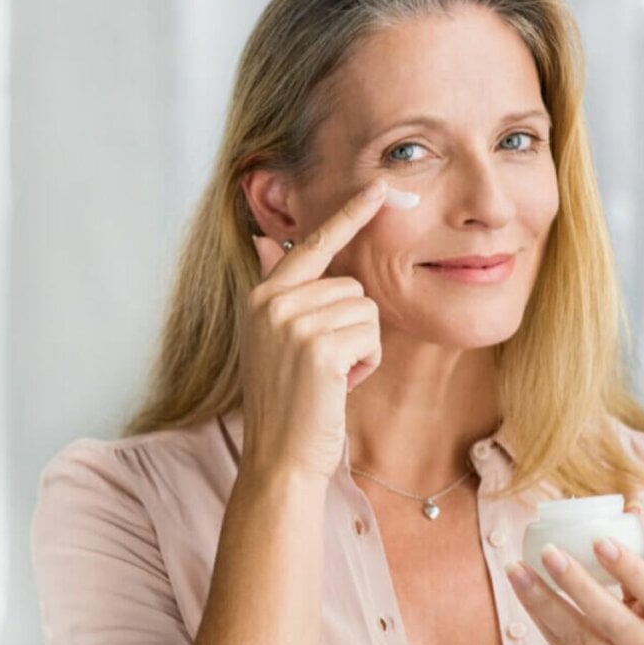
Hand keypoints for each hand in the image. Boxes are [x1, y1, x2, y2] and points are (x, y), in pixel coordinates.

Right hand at [241, 178, 388, 480]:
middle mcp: (273, 301)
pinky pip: (371, 334)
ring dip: (361, 346)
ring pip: (366, 309)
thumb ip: (278, 288)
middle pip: (352, 285)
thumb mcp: (274, 338)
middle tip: (326, 366)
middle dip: (353, 326)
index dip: (348, 215)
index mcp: (263, 295)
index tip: (379, 187)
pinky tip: (340, 385)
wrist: (280, 457)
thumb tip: (266, 240)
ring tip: (330, 376)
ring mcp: (293, 322)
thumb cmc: (288, 401)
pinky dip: (366, 362)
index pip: (312, 243)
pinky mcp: (319, 347)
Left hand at [504, 503, 643, 644]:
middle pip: (610, 619)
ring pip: (577, 637)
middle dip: (576, 584)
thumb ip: (643, 559)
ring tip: (516, 569)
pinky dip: (539, 617)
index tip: (600, 539)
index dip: (629, 568)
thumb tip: (630, 507)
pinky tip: (522, 591)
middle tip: (549, 551)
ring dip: (542, 601)